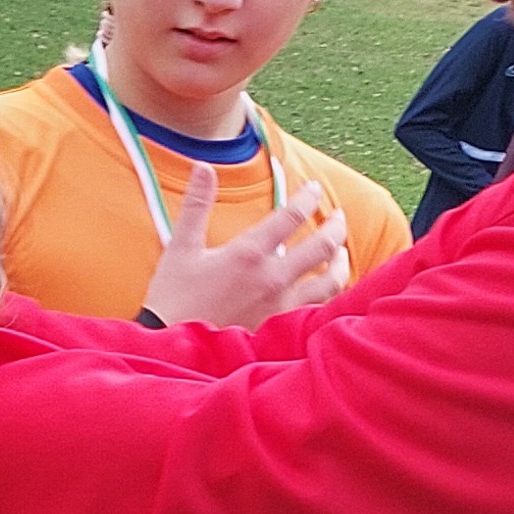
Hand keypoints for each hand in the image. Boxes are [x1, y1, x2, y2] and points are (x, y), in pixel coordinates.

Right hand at [145, 161, 348, 326]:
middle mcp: (272, 277)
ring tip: (340, 252)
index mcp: (249, 253)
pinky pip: (318, 309)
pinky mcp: (281, 327)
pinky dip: (328, 295)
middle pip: (323, 245)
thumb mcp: (180, 247)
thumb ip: (196, 204)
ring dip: (340, 262)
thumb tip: (203, 168)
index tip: (314, 188)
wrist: (173, 345)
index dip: (309, 195)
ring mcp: (281, 305)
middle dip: (336, 226)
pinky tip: (327, 290)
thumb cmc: (174, 298)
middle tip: (338, 217)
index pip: (293, 214)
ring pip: (330, 281)